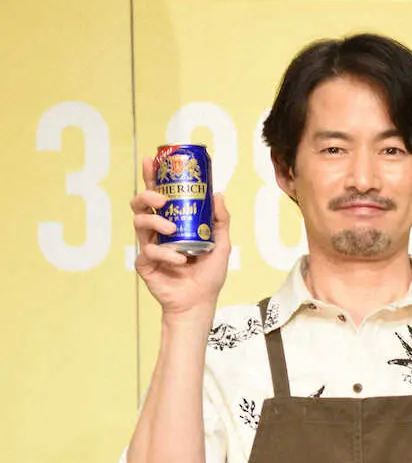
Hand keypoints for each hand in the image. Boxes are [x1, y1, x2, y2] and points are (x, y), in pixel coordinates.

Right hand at [131, 156, 230, 318]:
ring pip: (139, 223)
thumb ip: (220, 220)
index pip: (159, 195)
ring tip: (172, 230)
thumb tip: (217, 194)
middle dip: (147, 195)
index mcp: (172, 222)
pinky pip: (148, 251)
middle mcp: (158, 231)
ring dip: (155, 223)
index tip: (150, 161)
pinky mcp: (144, 263)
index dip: (151, 177)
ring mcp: (148, 246)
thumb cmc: (208, 273)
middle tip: (162, 200)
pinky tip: (180, 261)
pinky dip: (165, 255)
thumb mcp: (221, 243)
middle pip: (140, 205)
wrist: (200, 301)